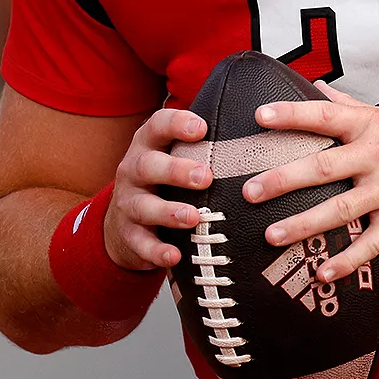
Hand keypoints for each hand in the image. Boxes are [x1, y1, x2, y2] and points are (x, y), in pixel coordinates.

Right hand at [102, 107, 212, 270]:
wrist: (121, 223)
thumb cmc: (163, 181)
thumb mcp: (173, 156)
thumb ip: (203, 143)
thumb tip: (258, 121)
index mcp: (148, 145)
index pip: (157, 125)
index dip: (177, 124)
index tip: (202, 128)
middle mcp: (133, 170)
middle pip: (148, 165)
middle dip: (176, 170)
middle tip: (206, 177)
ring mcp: (128, 203)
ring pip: (143, 206)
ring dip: (169, 212)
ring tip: (194, 218)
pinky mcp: (127, 234)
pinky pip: (140, 243)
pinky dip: (157, 250)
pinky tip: (175, 256)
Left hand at [242, 83, 378, 282]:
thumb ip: (352, 107)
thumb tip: (315, 88)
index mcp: (374, 126)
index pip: (326, 116)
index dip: (292, 114)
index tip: (260, 116)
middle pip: (324, 167)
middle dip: (282, 180)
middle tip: (249, 191)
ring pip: (340, 210)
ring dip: (303, 224)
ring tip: (272, 236)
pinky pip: (370, 244)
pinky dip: (346, 261)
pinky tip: (322, 272)